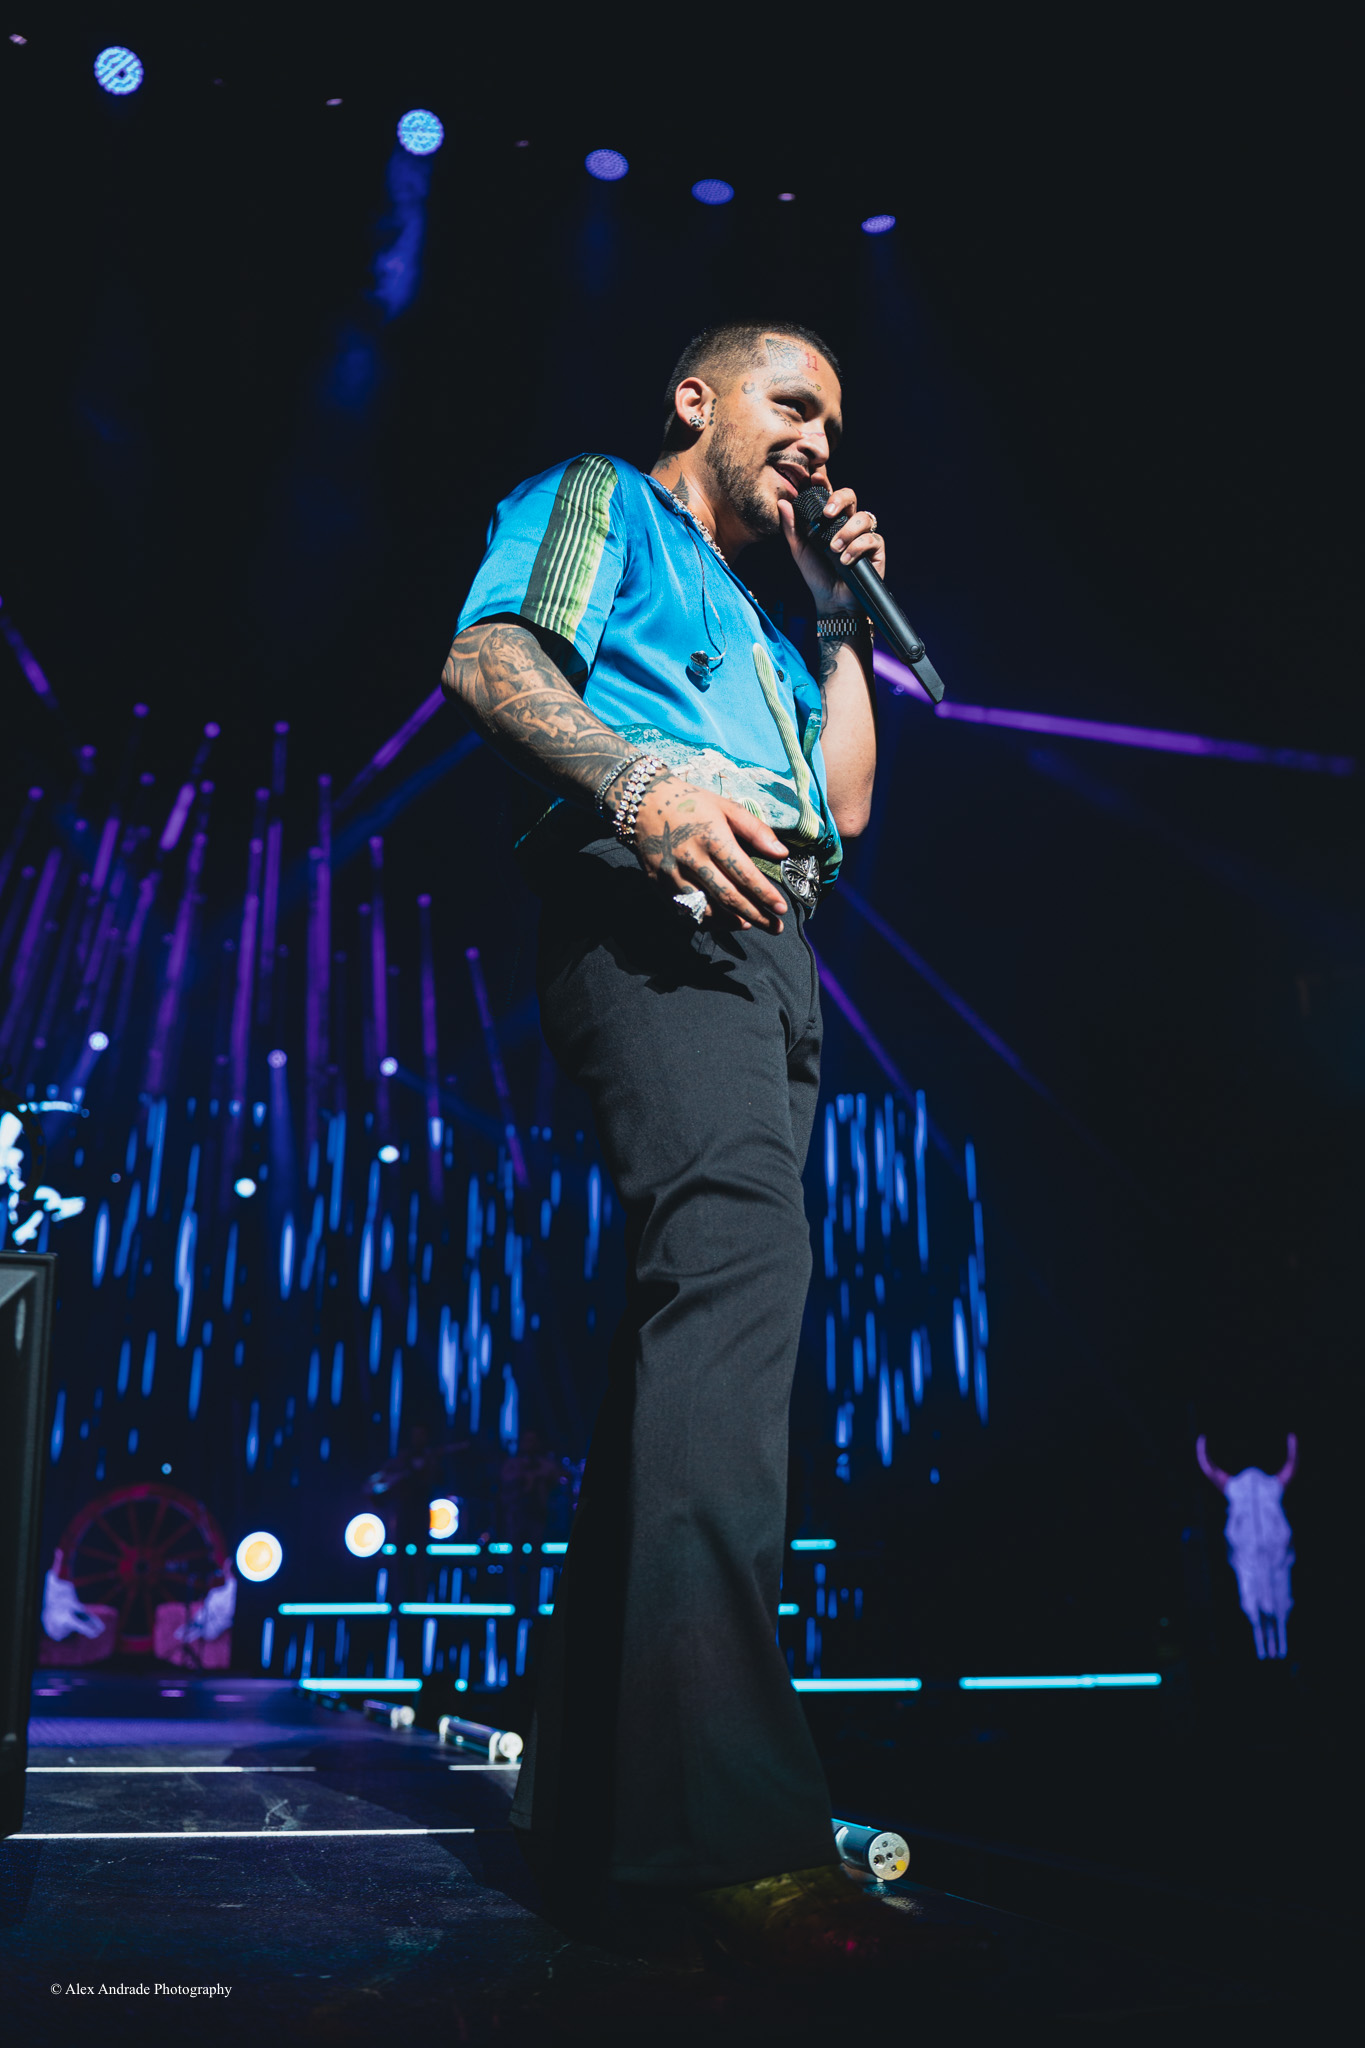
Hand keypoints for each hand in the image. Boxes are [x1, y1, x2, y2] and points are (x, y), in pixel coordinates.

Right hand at [629, 773, 789, 930]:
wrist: (643, 804)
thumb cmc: (692, 804)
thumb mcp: (727, 808)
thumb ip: (756, 830)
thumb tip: (782, 853)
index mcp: (711, 837)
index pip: (743, 873)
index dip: (764, 894)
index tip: (781, 907)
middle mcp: (691, 858)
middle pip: (727, 896)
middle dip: (755, 915)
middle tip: (775, 927)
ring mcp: (672, 874)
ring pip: (706, 909)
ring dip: (731, 922)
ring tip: (750, 925)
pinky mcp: (659, 884)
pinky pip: (685, 910)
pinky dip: (706, 920)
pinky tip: (723, 921)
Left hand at [778, 486, 885, 611]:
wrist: (833, 602)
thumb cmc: (817, 575)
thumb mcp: (800, 551)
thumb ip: (792, 528)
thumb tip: (783, 502)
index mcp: (830, 520)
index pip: (829, 496)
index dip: (825, 484)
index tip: (815, 478)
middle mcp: (848, 523)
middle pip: (851, 496)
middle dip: (839, 499)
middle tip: (827, 513)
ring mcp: (863, 535)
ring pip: (863, 517)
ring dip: (847, 531)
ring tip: (834, 549)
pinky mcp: (876, 549)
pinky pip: (871, 538)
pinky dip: (856, 548)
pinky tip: (846, 561)